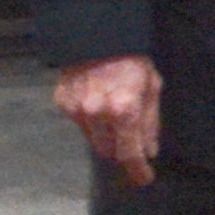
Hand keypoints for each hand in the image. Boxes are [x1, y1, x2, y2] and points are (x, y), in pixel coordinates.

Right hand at [51, 55, 160, 177]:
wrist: (96, 36)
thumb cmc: (131, 60)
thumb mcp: (152, 88)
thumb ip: (150, 123)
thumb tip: (149, 151)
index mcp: (124, 109)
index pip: (129, 153)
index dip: (138, 170)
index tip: (144, 178)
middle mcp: (97, 114)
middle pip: (108, 151)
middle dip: (121, 150)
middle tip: (130, 138)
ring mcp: (76, 109)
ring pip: (92, 139)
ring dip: (106, 135)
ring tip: (114, 111)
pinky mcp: (62, 103)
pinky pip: (79, 123)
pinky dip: (90, 119)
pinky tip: (96, 100)